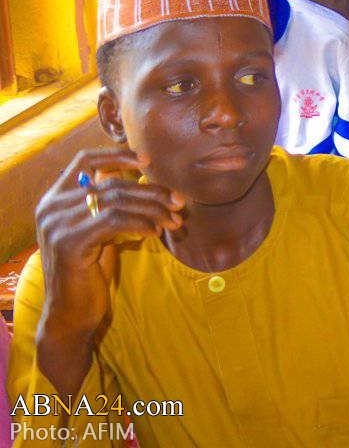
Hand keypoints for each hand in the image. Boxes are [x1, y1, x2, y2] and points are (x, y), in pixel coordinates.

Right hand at [36, 150, 184, 341]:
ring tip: (174, 221)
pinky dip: (141, 222)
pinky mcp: (70, 242)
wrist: (71, 311)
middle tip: (179, 203)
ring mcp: (57, 224)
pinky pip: (115, 220)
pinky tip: (155, 232)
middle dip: (152, 191)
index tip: (148, 161)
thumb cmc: (90, 268)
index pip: (84, 160)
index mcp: (55, 198)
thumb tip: (146, 176)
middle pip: (112, 183)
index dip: (117, 155)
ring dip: (153, 208)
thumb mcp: (99, 229)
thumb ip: (110, 203)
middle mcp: (51, 207)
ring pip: (117, 200)